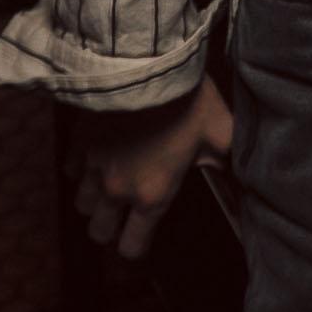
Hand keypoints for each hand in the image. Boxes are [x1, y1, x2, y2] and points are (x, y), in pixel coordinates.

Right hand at [70, 72, 232, 260]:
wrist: (148, 63)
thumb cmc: (189, 99)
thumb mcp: (221, 130)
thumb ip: (226, 161)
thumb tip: (239, 176)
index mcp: (152, 195)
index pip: (132, 247)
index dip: (137, 246)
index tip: (142, 236)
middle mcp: (116, 189)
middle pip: (98, 233)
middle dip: (110, 228)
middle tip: (124, 212)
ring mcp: (93, 166)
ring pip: (81, 205)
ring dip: (95, 200)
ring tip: (111, 184)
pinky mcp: (78, 142)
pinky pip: (71, 170)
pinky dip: (82, 168)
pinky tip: (98, 155)